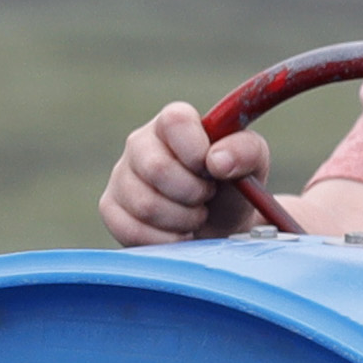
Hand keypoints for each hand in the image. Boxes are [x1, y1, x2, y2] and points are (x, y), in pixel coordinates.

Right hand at [98, 100, 268, 246]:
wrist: (219, 227)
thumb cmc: (232, 187)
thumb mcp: (252, 164)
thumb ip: (245, 151)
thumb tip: (217, 160)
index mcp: (175, 123)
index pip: (175, 121)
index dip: (197, 151)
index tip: (214, 171)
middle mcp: (141, 143)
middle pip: (157, 168)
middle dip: (193, 193)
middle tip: (206, 198)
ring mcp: (121, 175)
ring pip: (144, 204)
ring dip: (182, 220)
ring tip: (196, 217)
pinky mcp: (111, 207)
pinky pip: (130, 229)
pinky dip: (164, 240)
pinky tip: (179, 235)